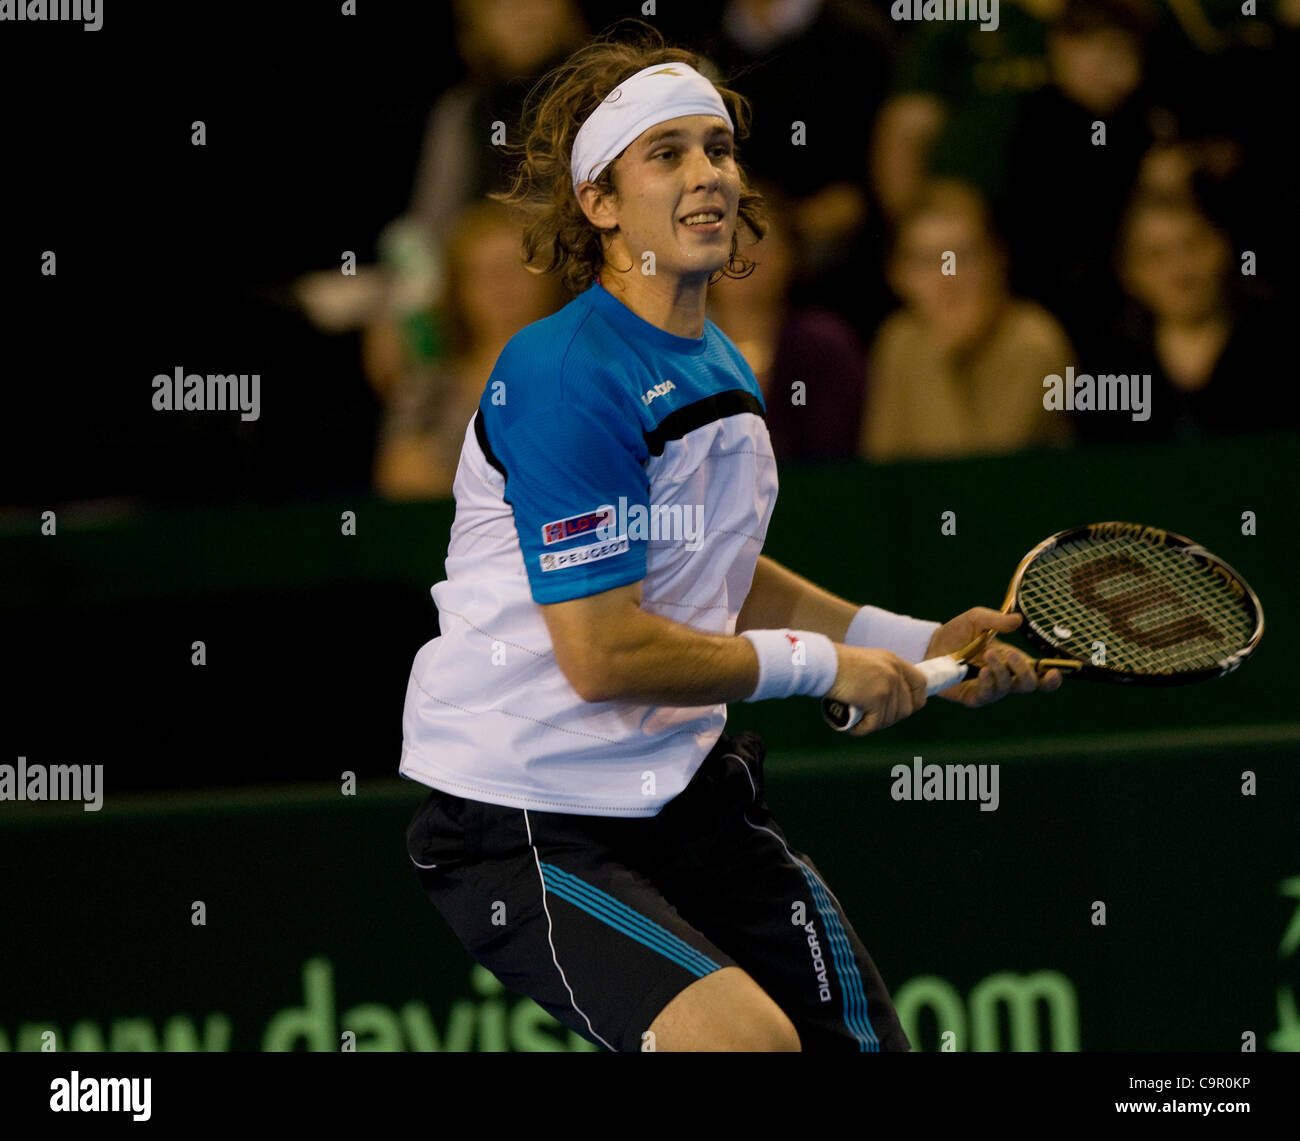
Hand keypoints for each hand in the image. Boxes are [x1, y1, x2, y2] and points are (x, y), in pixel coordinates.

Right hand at [825, 645, 928, 735]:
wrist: (824, 663)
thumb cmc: (835, 664)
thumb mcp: (866, 662)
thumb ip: (880, 675)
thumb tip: (886, 700)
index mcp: (894, 662)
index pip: (921, 684)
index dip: (915, 700)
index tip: (904, 708)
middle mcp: (895, 673)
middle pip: (907, 708)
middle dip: (890, 717)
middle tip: (872, 717)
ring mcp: (888, 686)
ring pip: (890, 719)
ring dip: (874, 724)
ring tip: (858, 719)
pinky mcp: (877, 699)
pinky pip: (875, 724)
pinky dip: (862, 729)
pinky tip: (853, 726)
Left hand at [925, 608, 1063, 707]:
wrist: (930, 644)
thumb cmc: (956, 632)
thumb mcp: (977, 619)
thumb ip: (997, 620)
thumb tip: (1019, 620)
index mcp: (1011, 660)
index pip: (1038, 674)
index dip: (1051, 678)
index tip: (1056, 672)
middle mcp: (1004, 677)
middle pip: (1029, 685)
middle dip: (1025, 672)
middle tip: (1010, 654)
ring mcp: (989, 688)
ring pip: (1008, 689)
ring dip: (1002, 672)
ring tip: (987, 655)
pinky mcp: (972, 696)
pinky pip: (987, 696)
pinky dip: (989, 683)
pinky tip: (983, 670)